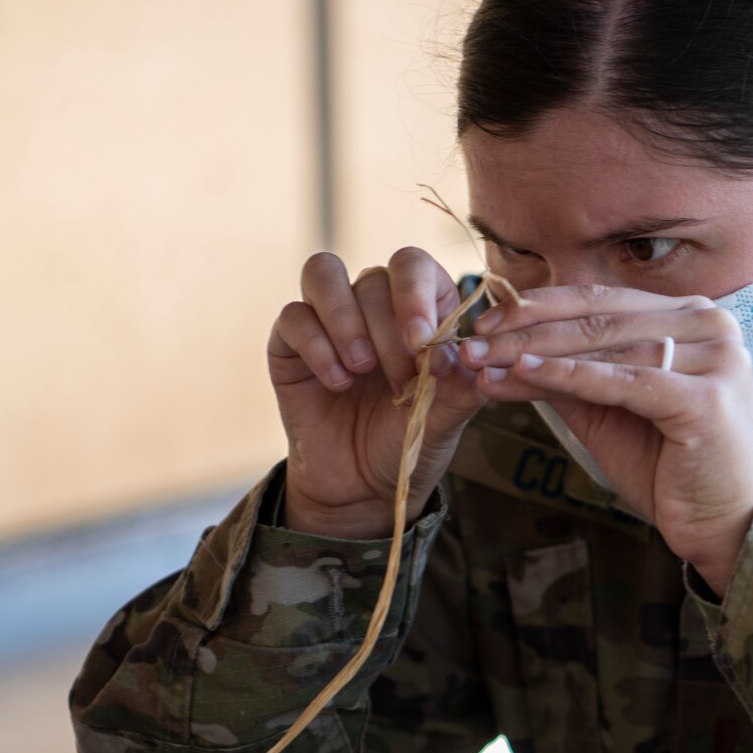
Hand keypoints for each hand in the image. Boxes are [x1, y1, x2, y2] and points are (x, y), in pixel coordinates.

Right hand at [267, 248, 485, 538]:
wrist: (361, 488)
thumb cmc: (408, 443)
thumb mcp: (444, 421)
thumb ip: (460, 387)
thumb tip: (462, 354)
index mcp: (419, 308)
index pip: (413, 265)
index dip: (415, 293)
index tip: (421, 341)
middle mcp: (373, 304)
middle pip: (373, 277)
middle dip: (389, 331)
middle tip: (400, 381)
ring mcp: (327, 318)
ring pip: (324, 273)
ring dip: (346, 320)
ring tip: (362, 369)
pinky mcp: (290, 342)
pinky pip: (294, 316)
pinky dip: (317, 346)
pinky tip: (337, 383)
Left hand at [458, 284, 752, 593]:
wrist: (724, 523)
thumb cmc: (668, 467)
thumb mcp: (608, 411)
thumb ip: (568, 376)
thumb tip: (503, 353)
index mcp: (689, 316)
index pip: (602, 299)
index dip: (538, 307)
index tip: (483, 322)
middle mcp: (709, 322)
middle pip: (599, 318)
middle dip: (525, 331)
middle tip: (469, 344)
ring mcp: (715, 356)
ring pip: (606, 345)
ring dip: (535, 353)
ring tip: (484, 363)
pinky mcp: (708, 397)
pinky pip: (623, 381)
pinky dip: (570, 376)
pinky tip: (525, 375)